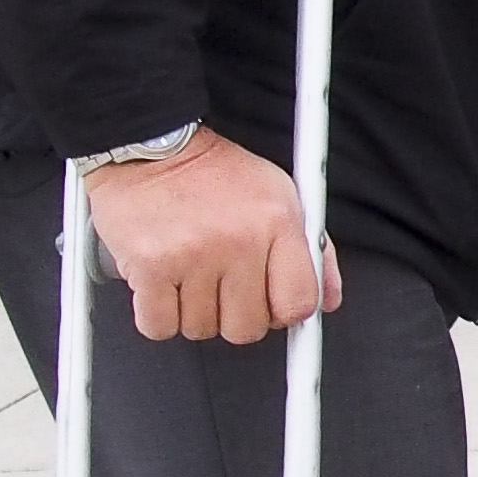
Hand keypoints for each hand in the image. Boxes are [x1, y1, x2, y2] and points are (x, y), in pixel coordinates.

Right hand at [89, 130, 339, 344]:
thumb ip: (311, 251)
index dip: (285, 314)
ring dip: (193, 312)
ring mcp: (193, 254)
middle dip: (234, 315)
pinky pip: (160, 327)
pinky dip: (158, 315)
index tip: (273, 307)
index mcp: (277, 220)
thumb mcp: (278, 195)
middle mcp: (238, 238)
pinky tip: (163, 283)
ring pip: (201, 329)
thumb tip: (327, 298)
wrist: (151, 146)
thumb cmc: (214, 173)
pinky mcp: (150, 266)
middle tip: (222, 284)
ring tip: (189, 272)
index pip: (299, 303)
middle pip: (247, 328)